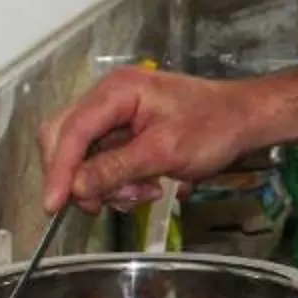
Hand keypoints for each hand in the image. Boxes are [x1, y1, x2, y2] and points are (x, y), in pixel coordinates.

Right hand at [36, 67, 264, 214]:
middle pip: (65, 140)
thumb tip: (76, 188)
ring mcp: (113, 114)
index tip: (54, 205)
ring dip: (104, 183)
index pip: (71, 131)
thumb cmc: (213, 127)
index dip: (59, 170)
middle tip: (103, 204)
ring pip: (82, 155)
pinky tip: (145, 187)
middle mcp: (107, 98)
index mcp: (116, 91)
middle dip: (80, 178)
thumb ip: (117, 168)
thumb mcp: (165, 152)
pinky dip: (116, 181)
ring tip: (142, 192)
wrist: (243, 119)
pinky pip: (102, 161)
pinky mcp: (122, 131)